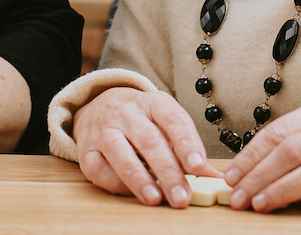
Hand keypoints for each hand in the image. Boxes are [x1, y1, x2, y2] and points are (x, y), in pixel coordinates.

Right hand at [72, 87, 220, 207]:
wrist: (99, 106)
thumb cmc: (142, 120)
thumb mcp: (166, 123)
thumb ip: (188, 149)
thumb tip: (213, 177)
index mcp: (153, 102)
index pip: (173, 119)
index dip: (186, 142)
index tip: (198, 166)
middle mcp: (127, 112)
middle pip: (149, 140)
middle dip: (167, 171)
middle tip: (182, 196)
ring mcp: (104, 130)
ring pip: (120, 152)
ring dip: (139, 178)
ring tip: (155, 198)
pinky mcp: (87, 149)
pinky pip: (98, 168)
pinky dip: (116, 183)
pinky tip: (132, 193)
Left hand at [223, 99, 300, 212]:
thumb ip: (293, 137)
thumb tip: (251, 168)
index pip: (278, 133)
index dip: (250, 156)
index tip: (231, 175)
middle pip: (291, 152)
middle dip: (258, 176)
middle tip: (238, 196)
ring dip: (280, 190)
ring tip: (258, 204)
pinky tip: (297, 207)